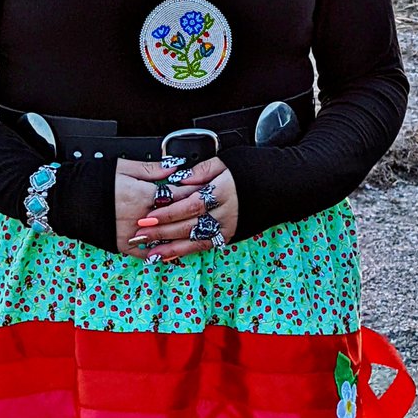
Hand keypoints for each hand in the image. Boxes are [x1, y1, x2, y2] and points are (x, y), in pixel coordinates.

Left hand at [116, 155, 238, 260]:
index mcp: (222, 192)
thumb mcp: (225, 162)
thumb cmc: (248, 171)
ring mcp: (227, 228)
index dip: (168, 213)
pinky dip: (185, 251)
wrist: (275, 187)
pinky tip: (169, 255)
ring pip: (195, 241)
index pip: (190, 206)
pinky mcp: (228, 236)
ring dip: (171, 247)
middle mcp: (225, 214)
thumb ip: (200, 171)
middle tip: (141, 234)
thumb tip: (179, 179)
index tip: (150, 216)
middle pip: (189, 225)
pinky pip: (203, 246)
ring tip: (150, 252)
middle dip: (163, 231)